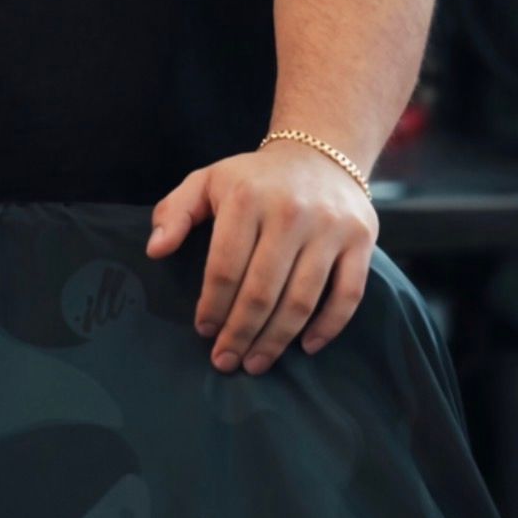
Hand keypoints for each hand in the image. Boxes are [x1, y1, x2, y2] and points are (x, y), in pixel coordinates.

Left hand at [145, 140, 377, 374]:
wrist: (321, 153)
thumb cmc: (254, 179)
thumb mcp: (207, 181)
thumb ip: (174, 212)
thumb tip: (156, 250)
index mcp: (247, 198)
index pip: (225, 267)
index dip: (213, 306)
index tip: (204, 330)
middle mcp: (291, 212)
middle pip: (262, 291)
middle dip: (240, 334)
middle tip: (226, 362)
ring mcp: (330, 227)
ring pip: (301, 300)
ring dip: (276, 340)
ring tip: (256, 363)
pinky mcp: (361, 240)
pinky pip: (347, 294)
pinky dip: (328, 327)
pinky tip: (305, 346)